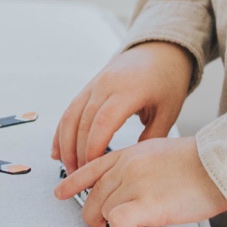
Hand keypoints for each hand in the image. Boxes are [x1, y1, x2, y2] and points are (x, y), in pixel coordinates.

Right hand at [52, 42, 193, 174]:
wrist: (160, 50)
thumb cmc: (167, 79)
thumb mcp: (169, 111)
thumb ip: (152, 138)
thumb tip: (134, 164)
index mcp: (128, 90)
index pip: (103, 122)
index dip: (94, 147)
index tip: (93, 168)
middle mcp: (106, 85)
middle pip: (83, 122)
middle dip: (78, 152)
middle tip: (79, 176)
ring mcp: (95, 84)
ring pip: (70, 116)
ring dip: (65, 144)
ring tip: (68, 168)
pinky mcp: (89, 87)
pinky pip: (70, 110)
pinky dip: (62, 131)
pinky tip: (57, 150)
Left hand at [52, 137, 226, 226]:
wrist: (220, 164)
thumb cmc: (198, 163)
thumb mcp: (158, 153)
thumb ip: (137, 167)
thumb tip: (127, 188)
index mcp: (128, 154)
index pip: (89, 168)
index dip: (71, 183)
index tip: (59, 193)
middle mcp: (125, 168)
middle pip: (91, 198)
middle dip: (96, 217)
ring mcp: (134, 185)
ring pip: (103, 213)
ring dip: (116, 224)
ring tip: (139, 222)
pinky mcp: (146, 204)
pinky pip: (117, 224)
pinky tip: (140, 226)